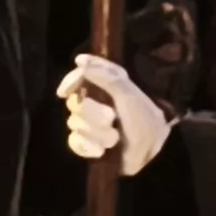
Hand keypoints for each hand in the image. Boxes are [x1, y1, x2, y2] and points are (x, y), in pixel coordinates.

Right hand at [55, 55, 171, 174]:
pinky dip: (88, 146)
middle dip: (92, 113)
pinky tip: (101, 150)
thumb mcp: (129, 96)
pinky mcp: (87, 143)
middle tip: (110, 118)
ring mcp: (90, 123)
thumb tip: (80, 62)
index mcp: (108, 86)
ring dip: (96, 133)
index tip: (65, 90)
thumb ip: (106, 77)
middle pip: (75, 101)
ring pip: (74, 122)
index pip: (82, 75)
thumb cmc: (144, 122)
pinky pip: (74, 141)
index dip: (72, 80)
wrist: (150, 154)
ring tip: (114, 139)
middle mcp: (97, 102)